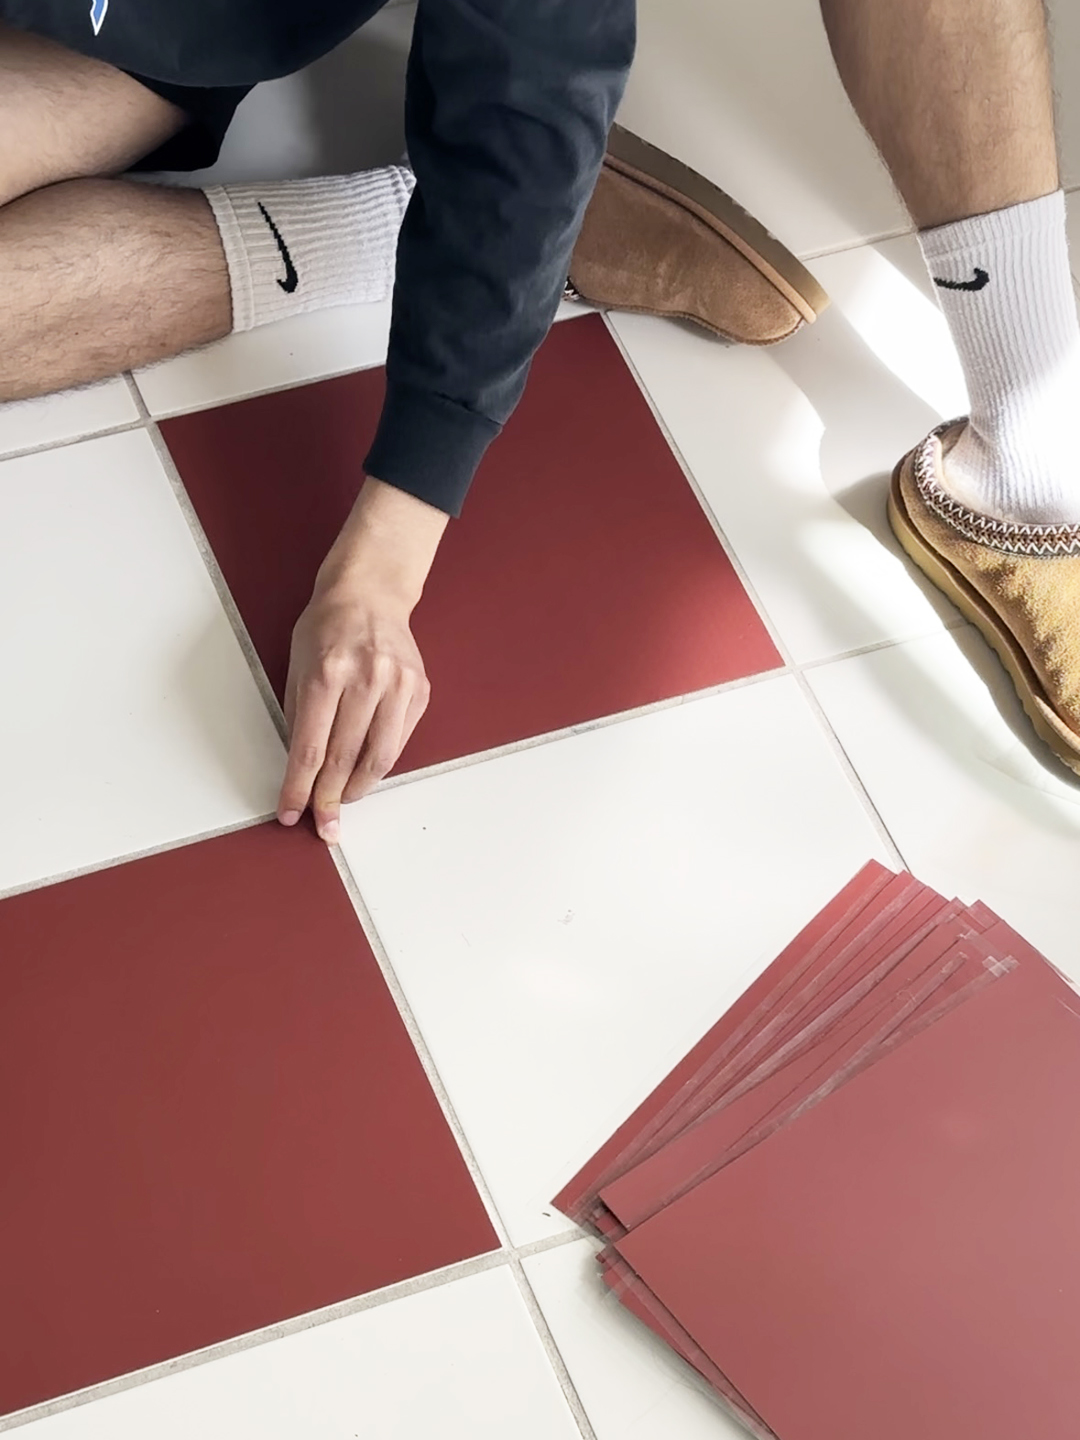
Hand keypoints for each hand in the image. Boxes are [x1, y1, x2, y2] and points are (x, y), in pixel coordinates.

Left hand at [276, 477, 448, 841]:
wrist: (370, 593)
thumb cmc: (327, 625)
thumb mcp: (296, 664)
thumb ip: (299, 716)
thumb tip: (300, 769)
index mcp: (327, 673)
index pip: (310, 750)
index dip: (298, 788)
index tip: (290, 812)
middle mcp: (366, 680)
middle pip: (344, 760)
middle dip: (329, 799)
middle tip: (323, 824)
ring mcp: (398, 686)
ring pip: (378, 759)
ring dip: (359, 789)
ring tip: (345, 802)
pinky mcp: (419, 691)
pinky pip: (399, 741)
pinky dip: (381, 763)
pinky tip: (366, 772)